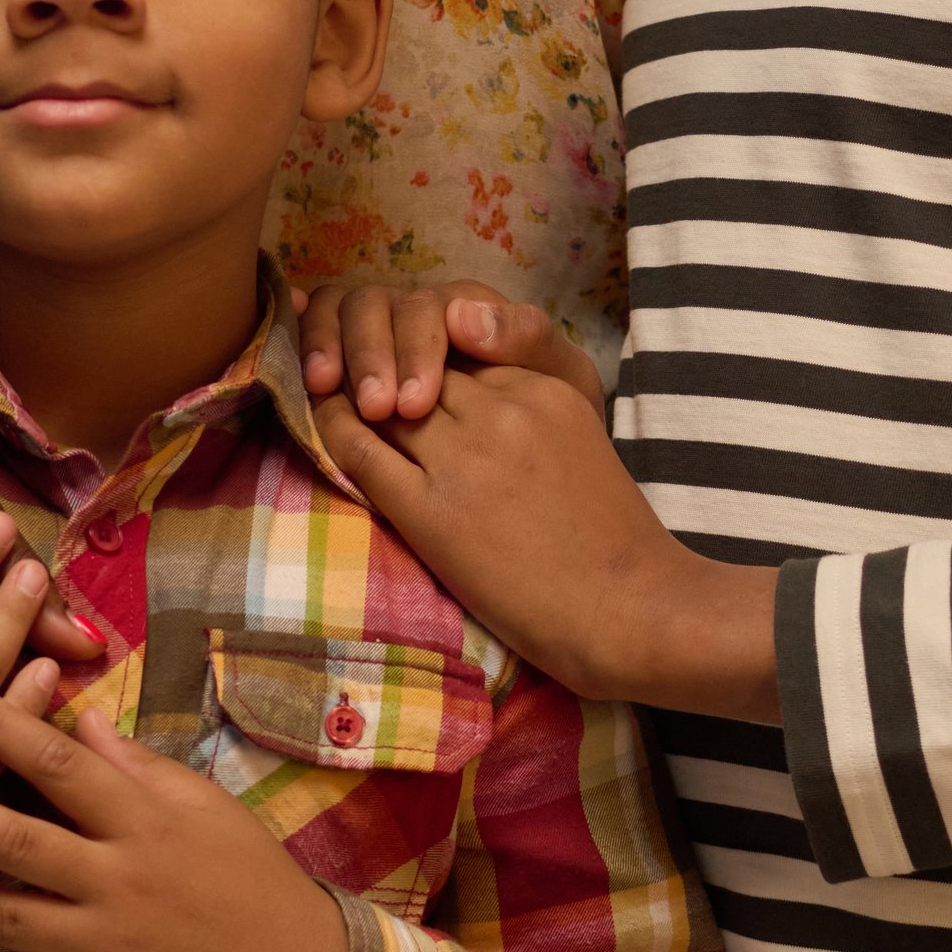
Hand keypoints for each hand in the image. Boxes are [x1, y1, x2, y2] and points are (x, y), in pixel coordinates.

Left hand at [0, 684, 352, 951]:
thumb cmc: (250, 874)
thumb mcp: (204, 804)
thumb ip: (136, 766)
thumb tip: (79, 716)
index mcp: (144, 819)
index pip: (60, 761)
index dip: (1, 727)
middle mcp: (120, 879)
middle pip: (15, 840)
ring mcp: (111, 947)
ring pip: (8, 920)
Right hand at [294, 275, 606, 426]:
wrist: (556, 471)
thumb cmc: (555, 423)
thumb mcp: (563, 383)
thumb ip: (526, 341)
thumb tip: (462, 314)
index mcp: (471, 309)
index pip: (434, 306)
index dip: (418, 347)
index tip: (416, 402)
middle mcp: (422, 311)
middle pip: (382, 304)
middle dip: (374, 352)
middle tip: (378, 408)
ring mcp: (385, 329)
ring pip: (345, 308)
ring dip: (334, 344)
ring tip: (327, 388)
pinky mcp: (353, 355)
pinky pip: (321, 326)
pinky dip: (310, 340)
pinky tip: (306, 369)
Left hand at [314, 366, 778, 722]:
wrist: (633, 610)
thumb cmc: (614, 542)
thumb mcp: (583, 440)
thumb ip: (531, 407)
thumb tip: (467, 400)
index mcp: (546, 386)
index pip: (460, 342)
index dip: (420, 345)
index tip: (394, 347)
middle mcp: (504, 407)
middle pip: (417, 359)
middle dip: (377, 355)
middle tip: (339, 354)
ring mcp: (466, 457)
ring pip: (381, 394)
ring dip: (348, 384)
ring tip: (323, 379)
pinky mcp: (432, 510)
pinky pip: (361, 450)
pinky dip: (332, 426)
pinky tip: (319, 417)